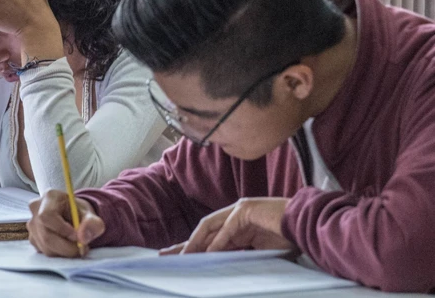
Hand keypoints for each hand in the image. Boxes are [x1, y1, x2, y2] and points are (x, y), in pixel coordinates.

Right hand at [27, 190, 105, 257]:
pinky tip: (66, 246)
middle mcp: (36, 209)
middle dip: (66, 247)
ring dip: (64, 252)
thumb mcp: (91, 214)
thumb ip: (92, 223)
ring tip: (76, 246)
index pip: (47, 215)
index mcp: (50, 197)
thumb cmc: (79, 212)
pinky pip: (44, 251)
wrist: (73, 216)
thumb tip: (83, 238)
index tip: (77, 237)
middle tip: (81, 249)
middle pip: (46, 235)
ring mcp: (32, 225)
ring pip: (45, 246)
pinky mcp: (32, 238)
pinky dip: (58, 254)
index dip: (62, 229)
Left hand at [159, 198, 296, 254]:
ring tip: (182, 257)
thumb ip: (240, 254)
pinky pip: (227, 230)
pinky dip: (218, 243)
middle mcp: (235, 214)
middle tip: (165, 255)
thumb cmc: (290, 238)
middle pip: (204, 230)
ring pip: (210, 228)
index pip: (211, 237)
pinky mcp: (246, 211)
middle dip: (185, 244)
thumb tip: (221, 264)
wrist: (308, 224)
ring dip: (196, 243)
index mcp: (239, 224)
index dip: (194, 247)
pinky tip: (207, 253)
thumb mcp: (260, 251)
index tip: (179, 259)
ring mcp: (240, 210)